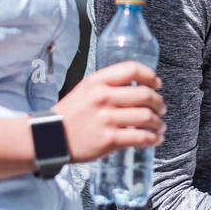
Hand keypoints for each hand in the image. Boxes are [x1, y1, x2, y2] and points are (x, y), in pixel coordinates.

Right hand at [50, 61, 164, 164]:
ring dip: (158, 122)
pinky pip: (140, 137)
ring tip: (159, 126)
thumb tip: (133, 86)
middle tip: (160, 108)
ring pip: (146, 117)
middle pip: (144, 94)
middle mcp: (103, 97)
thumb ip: (106, 85)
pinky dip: (152, 139)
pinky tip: (154, 139)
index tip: (157, 83)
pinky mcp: (109, 139)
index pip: (132, 69)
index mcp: (97, 81)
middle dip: (158, 102)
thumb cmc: (69, 115)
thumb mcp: (84, 90)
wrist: (50, 138)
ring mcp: (106, 119)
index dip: (150, 76)